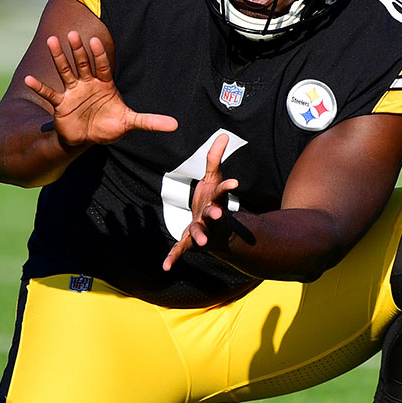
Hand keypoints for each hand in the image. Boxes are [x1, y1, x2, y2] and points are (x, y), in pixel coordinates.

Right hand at [25, 31, 177, 147]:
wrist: (88, 138)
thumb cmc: (109, 126)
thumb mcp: (129, 123)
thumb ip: (149, 121)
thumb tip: (175, 125)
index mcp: (104, 84)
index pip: (102, 67)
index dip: (99, 56)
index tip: (95, 42)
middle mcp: (87, 84)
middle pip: (82, 63)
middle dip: (77, 50)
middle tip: (71, 34)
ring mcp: (73, 92)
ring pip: (65, 71)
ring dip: (59, 57)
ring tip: (51, 41)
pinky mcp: (61, 104)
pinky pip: (49, 93)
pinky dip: (39, 87)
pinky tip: (27, 79)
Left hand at [163, 134, 239, 270]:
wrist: (213, 228)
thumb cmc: (212, 201)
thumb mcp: (213, 178)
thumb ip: (215, 158)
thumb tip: (223, 135)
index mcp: (215, 201)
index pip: (221, 192)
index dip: (227, 187)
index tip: (235, 182)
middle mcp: (209, 217)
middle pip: (212, 215)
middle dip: (214, 216)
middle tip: (217, 214)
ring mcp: (200, 230)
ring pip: (199, 233)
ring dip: (200, 237)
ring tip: (203, 244)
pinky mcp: (189, 241)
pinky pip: (180, 249)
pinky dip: (173, 258)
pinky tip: (165, 267)